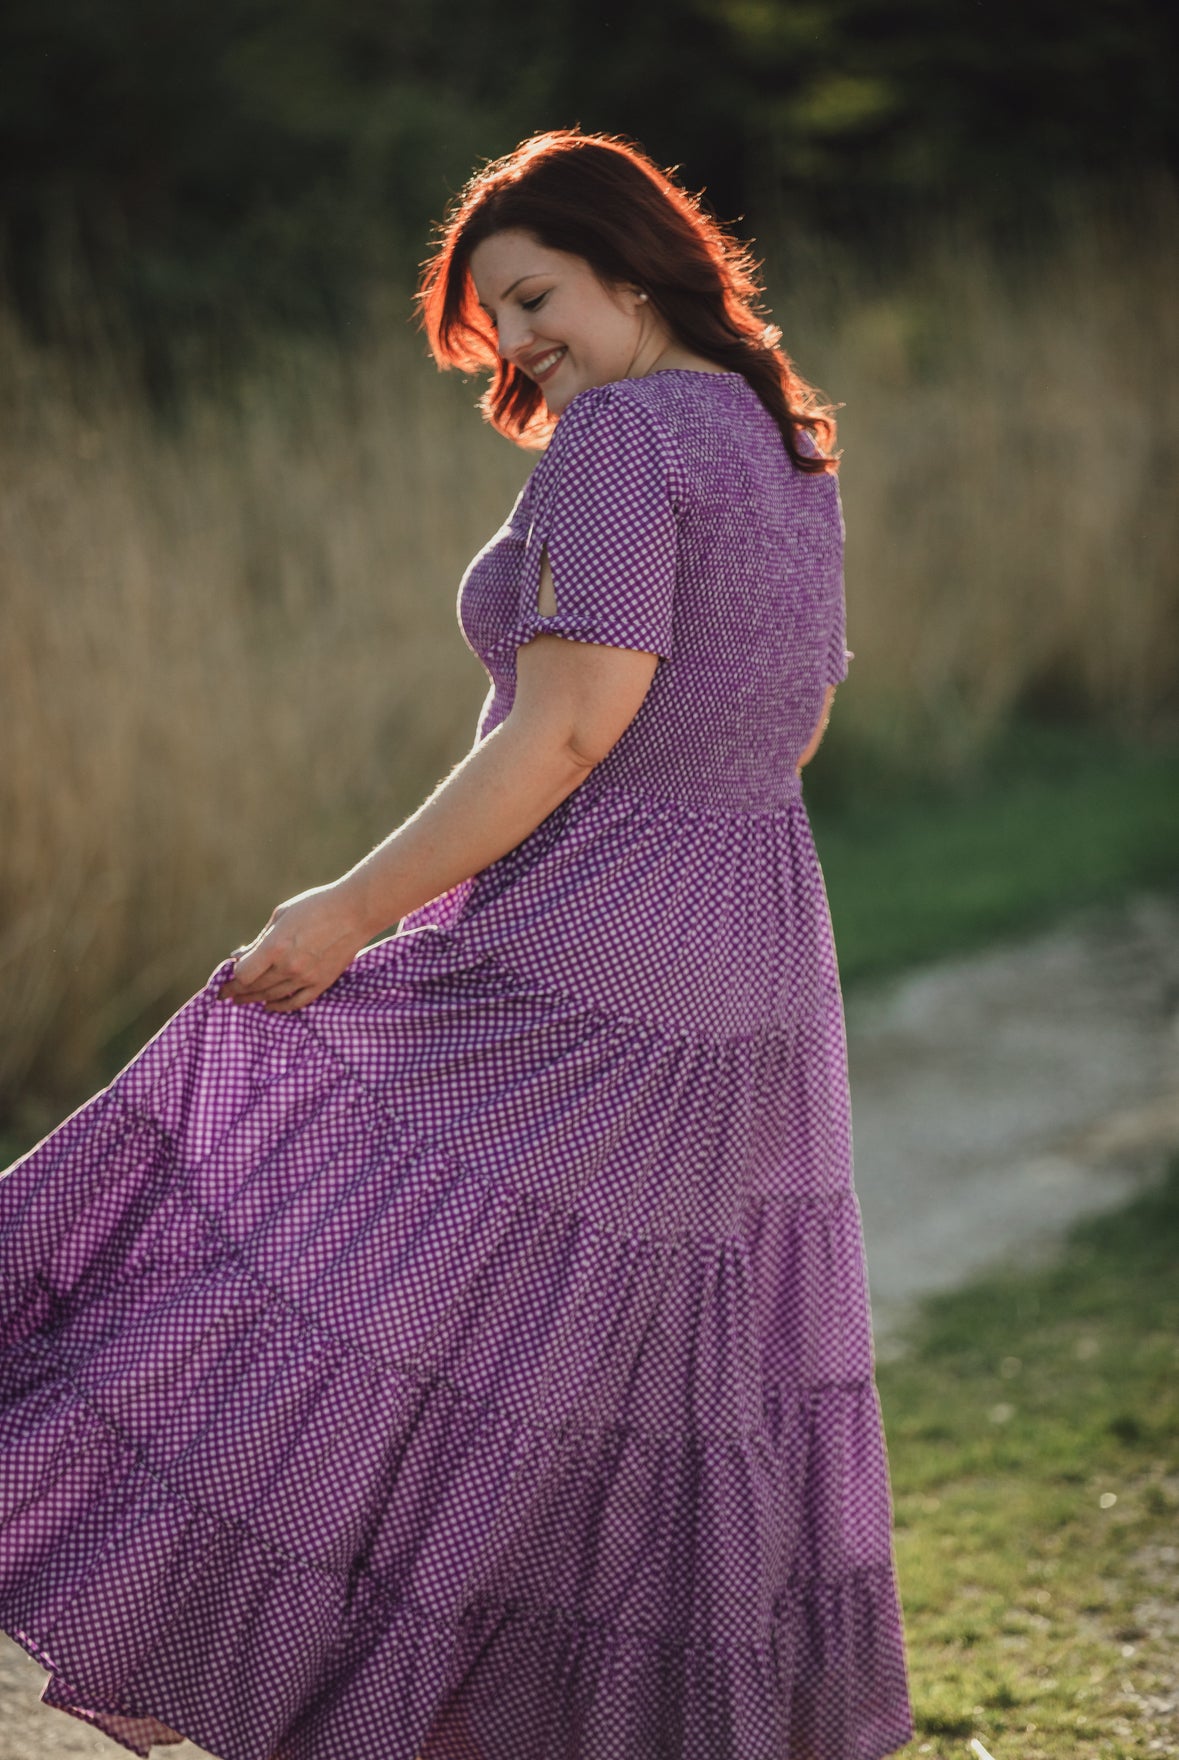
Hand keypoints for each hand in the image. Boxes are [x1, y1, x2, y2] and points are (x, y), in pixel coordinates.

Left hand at [218, 880, 366, 1012]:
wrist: (355, 912)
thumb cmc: (315, 906)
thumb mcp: (281, 915)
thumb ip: (260, 939)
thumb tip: (240, 956)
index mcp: (275, 946)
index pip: (243, 974)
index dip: (233, 976)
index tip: (228, 974)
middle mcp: (289, 966)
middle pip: (254, 988)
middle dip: (236, 991)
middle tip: (224, 994)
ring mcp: (306, 977)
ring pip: (272, 997)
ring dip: (254, 999)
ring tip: (241, 1000)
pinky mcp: (322, 983)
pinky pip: (296, 1002)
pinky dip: (279, 1007)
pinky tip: (269, 1006)